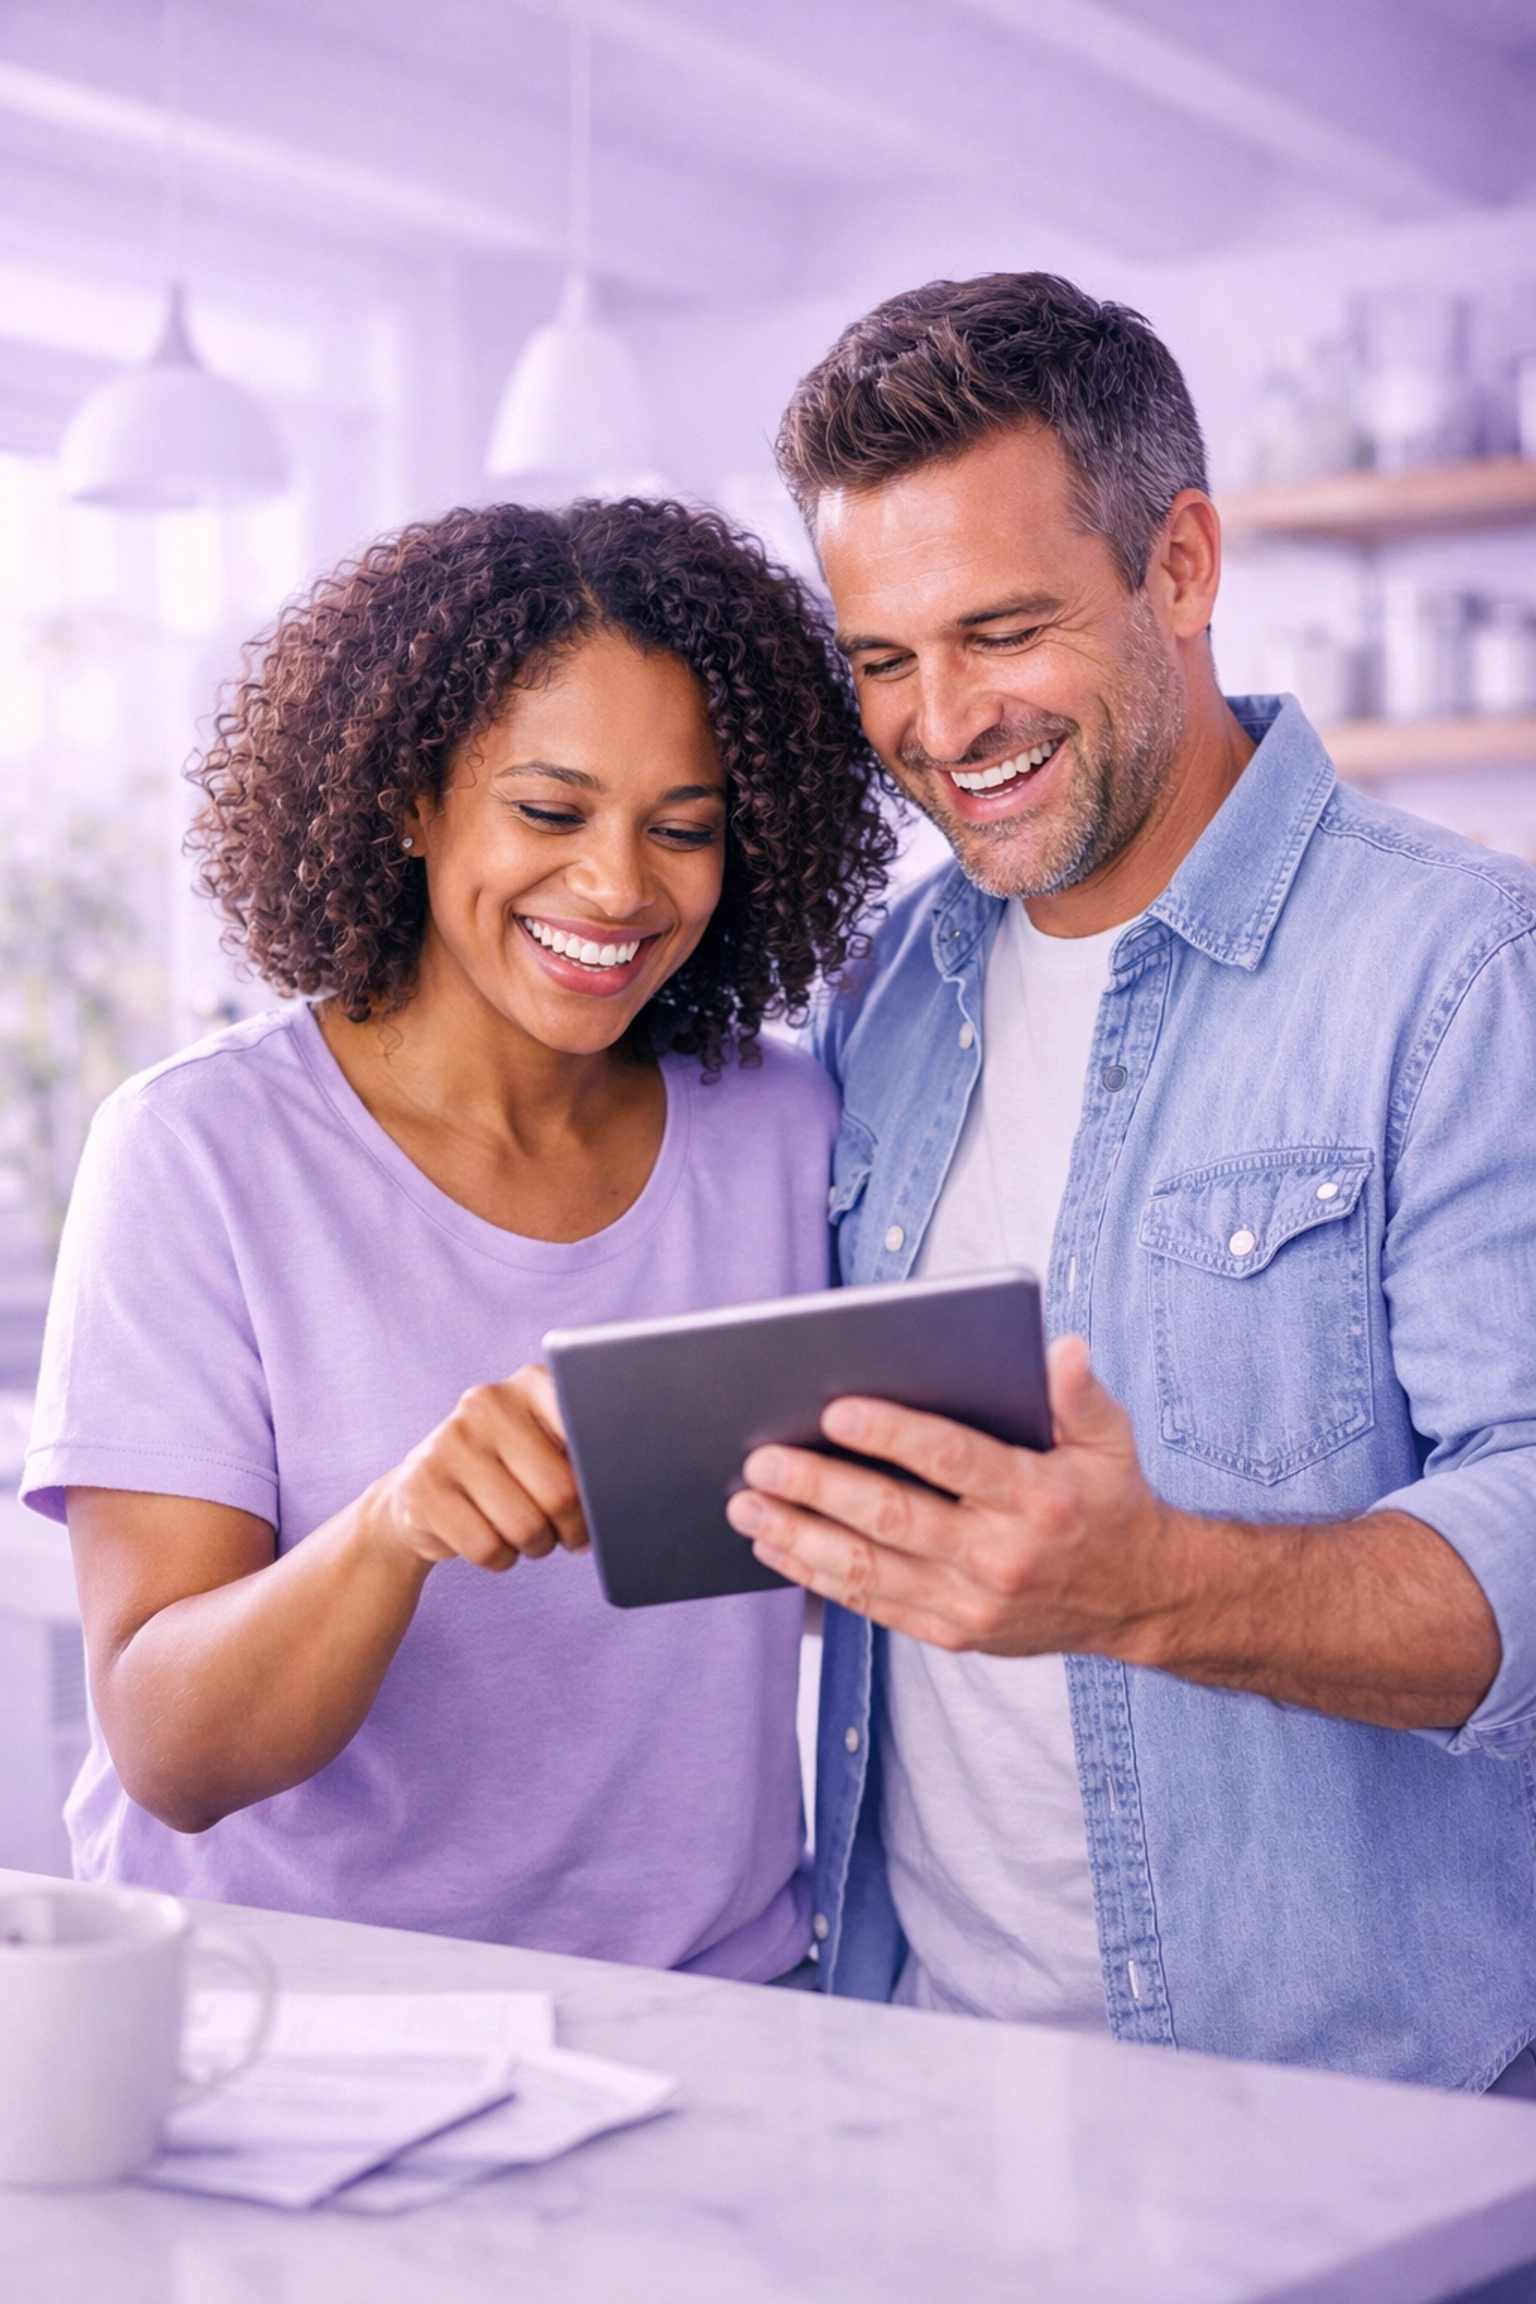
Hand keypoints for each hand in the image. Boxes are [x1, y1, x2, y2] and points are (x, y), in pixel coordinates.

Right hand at [363, 1364, 586, 1574]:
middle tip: (568, 1532)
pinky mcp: (422, 1486)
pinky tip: (492, 1540)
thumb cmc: (509, 1474)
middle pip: (561, 1492)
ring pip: (525, 1526)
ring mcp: (450, 1441)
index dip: (602, 1478)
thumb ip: (585, 1457)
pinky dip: (501, 1558)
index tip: (604, 1494)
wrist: (423, 1493)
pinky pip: (488, 1548)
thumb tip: (630, 1497)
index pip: (588, 1429)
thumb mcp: (546, 1450)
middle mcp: (488, 1402)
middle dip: (573, 1527)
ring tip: (528, 1534)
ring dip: (537, 1546)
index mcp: (531, 1384)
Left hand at [724, 1337, 1191, 1658]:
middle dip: (818, 1486)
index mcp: (1034, 1497)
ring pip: (868, 1569)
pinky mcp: (953, 1633)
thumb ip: (1079, 1394)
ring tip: (746, 1507)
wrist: (1139, 1600)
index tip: (835, 1410)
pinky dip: (818, 1578)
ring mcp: (972, 1604)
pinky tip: (778, 1549)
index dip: (891, 1434)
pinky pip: (873, 1605)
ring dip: (798, 1538)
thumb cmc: (1111, 1501)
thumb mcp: (1111, 1439)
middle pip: (891, 1517)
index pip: (951, 1459)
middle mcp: (999, 1556)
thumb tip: (1060, 1348)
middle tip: (761, 1459)